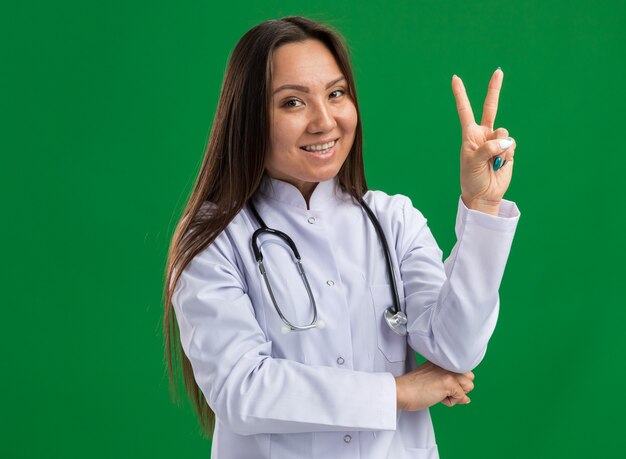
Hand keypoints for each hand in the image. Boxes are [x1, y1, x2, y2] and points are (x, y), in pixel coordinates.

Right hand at [395, 360, 474, 410]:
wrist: (401, 391)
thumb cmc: (412, 388)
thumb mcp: (432, 378)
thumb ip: (449, 382)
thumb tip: (466, 398)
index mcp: (441, 361)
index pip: (462, 370)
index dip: (455, 382)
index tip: (440, 385)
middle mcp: (446, 364)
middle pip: (470, 376)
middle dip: (460, 388)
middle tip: (442, 391)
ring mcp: (448, 372)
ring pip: (469, 386)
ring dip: (457, 395)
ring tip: (440, 394)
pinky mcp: (449, 382)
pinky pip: (462, 397)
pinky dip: (451, 402)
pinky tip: (438, 398)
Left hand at [451, 69, 515, 214]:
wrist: (484, 194)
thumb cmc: (472, 179)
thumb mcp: (472, 163)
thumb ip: (487, 148)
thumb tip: (505, 140)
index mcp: (470, 135)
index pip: (465, 110)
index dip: (460, 94)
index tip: (455, 78)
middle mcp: (484, 135)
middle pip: (491, 107)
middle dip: (494, 89)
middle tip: (498, 71)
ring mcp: (497, 141)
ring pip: (503, 132)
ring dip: (498, 147)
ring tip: (491, 162)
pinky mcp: (509, 149)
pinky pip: (511, 144)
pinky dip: (506, 154)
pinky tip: (499, 164)